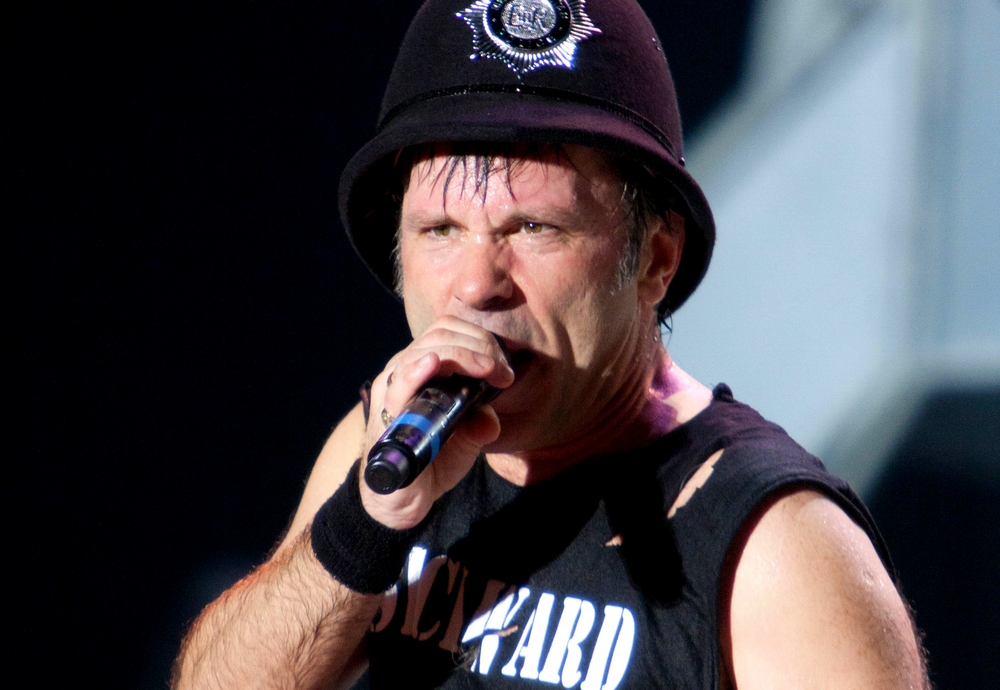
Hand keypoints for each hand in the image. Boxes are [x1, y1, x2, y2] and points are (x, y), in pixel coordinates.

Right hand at [359, 317, 513, 528]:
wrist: (404, 500)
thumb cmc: (432, 461)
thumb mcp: (467, 439)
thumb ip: (480, 422)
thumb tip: (489, 417)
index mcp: (424, 368)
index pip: (450, 330)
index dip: (481, 340)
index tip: (506, 370)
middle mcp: (405, 370)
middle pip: (441, 333)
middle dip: (478, 345)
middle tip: (502, 371)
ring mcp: (392, 389)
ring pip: (425, 351)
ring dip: (461, 355)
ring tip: (486, 369)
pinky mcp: (385, 414)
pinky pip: (398, 385)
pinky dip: (416, 371)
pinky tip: (433, 364)